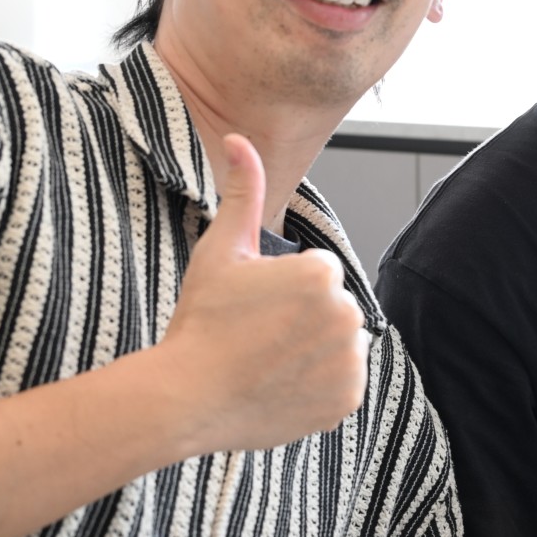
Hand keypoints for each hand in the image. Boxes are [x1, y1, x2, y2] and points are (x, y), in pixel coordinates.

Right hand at [159, 133, 368, 452]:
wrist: (187, 397)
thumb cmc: (201, 322)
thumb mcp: (220, 249)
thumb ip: (242, 191)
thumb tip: (239, 138)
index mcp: (321, 274)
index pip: (317, 273)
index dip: (283, 289)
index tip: (254, 308)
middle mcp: (346, 315)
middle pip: (331, 307)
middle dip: (302, 317)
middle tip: (258, 336)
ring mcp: (350, 361)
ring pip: (339, 343)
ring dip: (314, 349)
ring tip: (269, 360)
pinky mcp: (347, 398)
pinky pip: (343, 381)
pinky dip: (320, 384)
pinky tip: (282, 383)